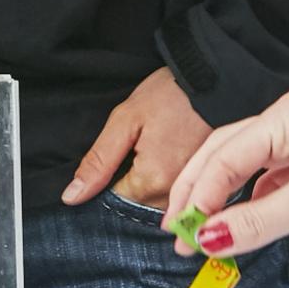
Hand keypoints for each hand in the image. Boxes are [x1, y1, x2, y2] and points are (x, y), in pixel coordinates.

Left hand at [66, 67, 210, 206]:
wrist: (216, 80)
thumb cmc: (171, 95)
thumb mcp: (125, 120)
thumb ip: (98, 162)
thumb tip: (72, 197)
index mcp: (152, 182)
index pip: (115, 202)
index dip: (107, 183)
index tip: (117, 155)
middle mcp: (176, 196)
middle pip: (139, 207)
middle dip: (130, 186)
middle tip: (137, 148)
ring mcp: (196, 192)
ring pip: (159, 205)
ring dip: (151, 187)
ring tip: (157, 149)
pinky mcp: (208, 185)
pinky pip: (179, 196)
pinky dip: (170, 184)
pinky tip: (171, 155)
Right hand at [163, 90, 288, 258]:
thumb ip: (258, 221)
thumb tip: (209, 239)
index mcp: (285, 117)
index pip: (223, 155)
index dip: (197, 195)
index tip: (180, 233)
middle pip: (226, 156)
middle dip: (198, 194)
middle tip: (176, 232)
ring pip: (249, 171)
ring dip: (224, 202)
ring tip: (202, 235)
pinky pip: (274, 185)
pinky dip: (254, 206)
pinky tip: (243, 227)